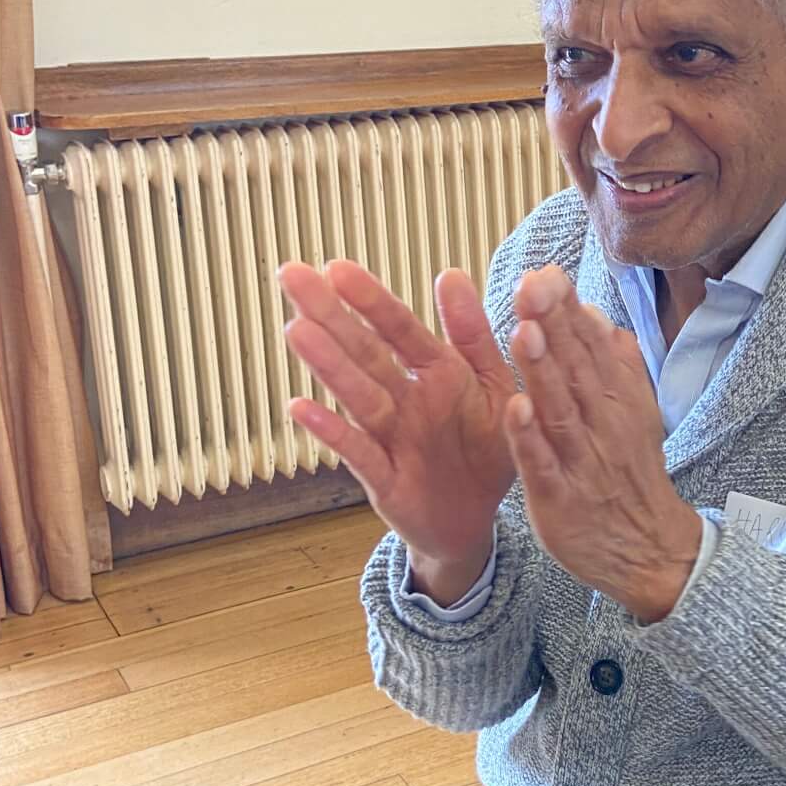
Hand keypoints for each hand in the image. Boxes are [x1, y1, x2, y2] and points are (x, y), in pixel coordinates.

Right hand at [278, 260, 517, 602]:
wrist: (482, 518)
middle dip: (330, 315)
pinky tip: (299, 408)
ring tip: (296, 330)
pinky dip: (330, 432)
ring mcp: (391, 438)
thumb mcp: (493, 386)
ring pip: (357, 395)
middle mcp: (405, 400)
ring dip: (328, 364)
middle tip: (291, 276)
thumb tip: (450, 274)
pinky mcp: (385, 480)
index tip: (337, 267)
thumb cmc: (485, 447)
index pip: (399, 328)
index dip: (370, 299)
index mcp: (436, 373)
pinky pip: (358, 452)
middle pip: (365, 352)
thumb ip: (473, 336)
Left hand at [506, 267, 702, 622]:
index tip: (545, 272)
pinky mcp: (558, 496)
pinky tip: (515, 409)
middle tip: (530, 284)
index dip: (567, 308)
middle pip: (574, 366)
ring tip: (524, 331)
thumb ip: (615, 364)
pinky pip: (542, 463)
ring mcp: (580, 458)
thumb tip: (599, 315)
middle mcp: (601, 420)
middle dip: (552, 324)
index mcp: (616, 396)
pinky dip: (530, 437)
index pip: (589, 344)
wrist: (646, 547)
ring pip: (559, 408)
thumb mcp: (632, 412)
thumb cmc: (627, 472)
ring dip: (542, 370)